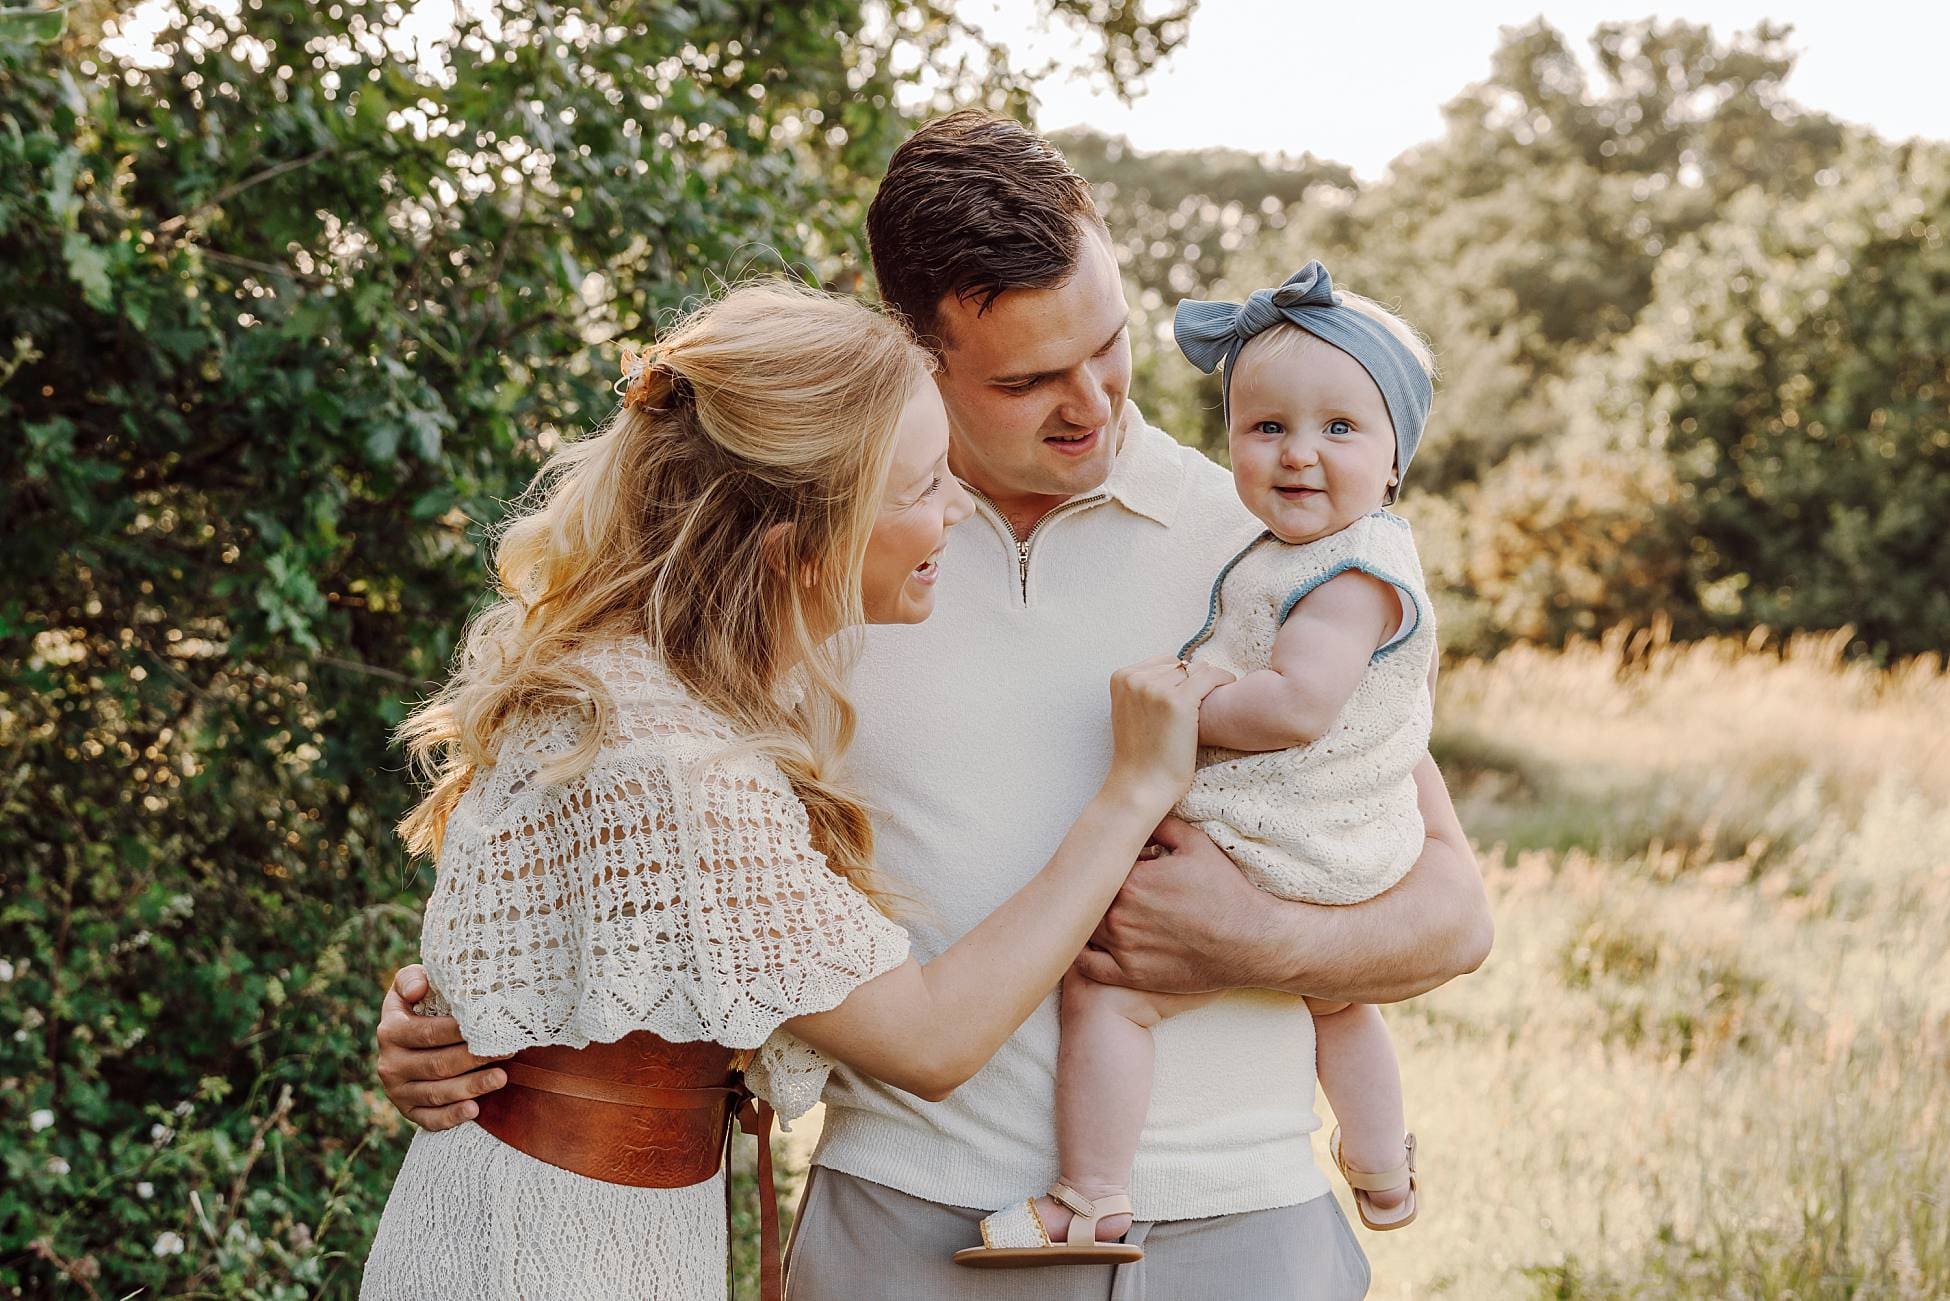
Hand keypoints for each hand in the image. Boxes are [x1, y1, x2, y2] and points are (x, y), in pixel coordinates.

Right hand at [375, 964, 510, 1130]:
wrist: (409, 1038)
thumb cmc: (421, 1004)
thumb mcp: (412, 985)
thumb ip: (412, 979)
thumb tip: (420, 987)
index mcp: (390, 1031)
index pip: (427, 1033)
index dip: (458, 1031)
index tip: (489, 1026)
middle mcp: (389, 1063)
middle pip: (436, 1064)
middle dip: (474, 1059)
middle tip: (508, 1051)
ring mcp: (397, 1091)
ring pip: (436, 1093)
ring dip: (471, 1087)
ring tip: (501, 1078)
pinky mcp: (408, 1111)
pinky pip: (429, 1119)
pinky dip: (451, 1117)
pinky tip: (474, 1111)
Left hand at [1073, 817, 1271, 993]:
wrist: (1251, 940)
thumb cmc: (1226, 892)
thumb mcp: (1197, 844)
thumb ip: (1160, 825)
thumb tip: (1138, 817)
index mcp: (1130, 880)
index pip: (1099, 865)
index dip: (1108, 863)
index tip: (1120, 864)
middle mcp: (1119, 915)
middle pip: (1088, 898)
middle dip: (1096, 891)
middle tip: (1110, 888)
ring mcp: (1122, 948)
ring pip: (1084, 929)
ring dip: (1088, 919)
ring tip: (1100, 912)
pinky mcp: (1130, 975)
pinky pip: (1088, 965)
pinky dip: (1084, 954)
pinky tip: (1093, 943)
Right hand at [1105, 656, 1233, 809]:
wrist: (1142, 785)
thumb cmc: (1141, 755)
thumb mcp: (1130, 712)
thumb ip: (1144, 689)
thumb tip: (1179, 669)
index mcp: (1121, 678)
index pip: (1163, 662)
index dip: (1181, 678)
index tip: (1193, 693)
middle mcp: (1136, 679)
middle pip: (1180, 664)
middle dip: (1194, 680)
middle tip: (1207, 700)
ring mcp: (1155, 688)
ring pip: (1196, 669)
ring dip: (1210, 681)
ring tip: (1218, 699)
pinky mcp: (1178, 701)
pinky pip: (1210, 677)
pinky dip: (1223, 679)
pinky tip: (1229, 688)